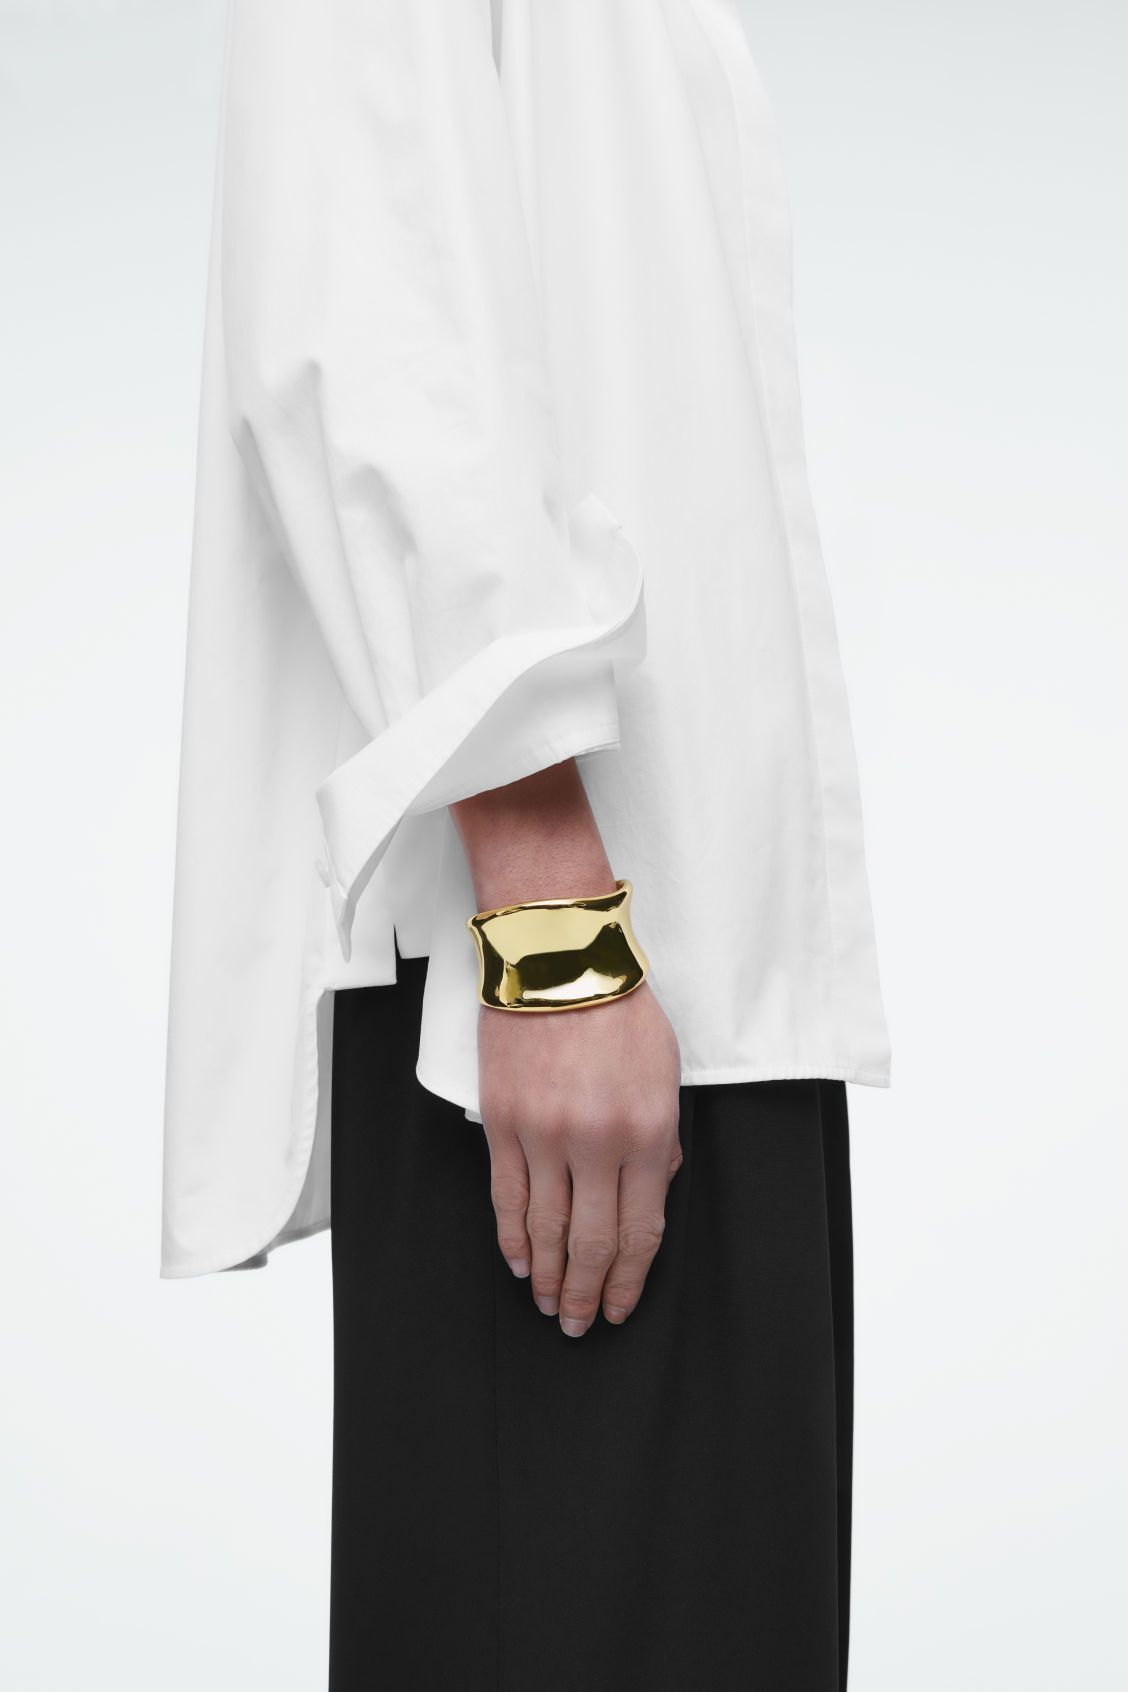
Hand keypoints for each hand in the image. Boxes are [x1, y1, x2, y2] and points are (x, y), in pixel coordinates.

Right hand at [478, 977, 682, 1336]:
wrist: (559, 960)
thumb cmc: (619, 1011)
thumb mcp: (666, 1074)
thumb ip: (661, 1140)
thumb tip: (651, 1192)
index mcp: (647, 1132)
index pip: (641, 1231)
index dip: (631, 1280)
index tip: (622, 1308)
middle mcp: (597, 1143)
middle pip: (593, 1243)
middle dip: (589, 1293)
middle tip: (581, 1323)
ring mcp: (544, 1136)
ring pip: (545, 1230)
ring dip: (549, 1277)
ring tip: (550, 1305)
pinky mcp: (503, 1123)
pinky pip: (506, 1197)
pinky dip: (512, 1238)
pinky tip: (520, 1262)